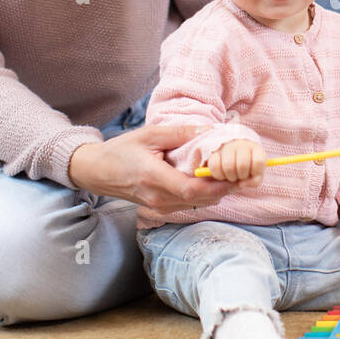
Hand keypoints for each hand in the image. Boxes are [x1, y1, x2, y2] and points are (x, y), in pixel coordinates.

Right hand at [68, 125, 232, 216]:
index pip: (191, 189)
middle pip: (199, 199)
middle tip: (242, 172)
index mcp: (154, 178)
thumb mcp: (149, 134)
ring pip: (196, 203)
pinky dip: (204, 194)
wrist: (97, 172)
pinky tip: (211, 180)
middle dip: (223, 188)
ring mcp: (159, 206)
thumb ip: (180, 133)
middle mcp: (158, 197)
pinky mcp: (160, 208)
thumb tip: (209, 130)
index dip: (216, 185)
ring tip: (231, 174)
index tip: (235, 174)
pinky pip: (189, 203)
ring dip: (216, 192)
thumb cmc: (121, 150)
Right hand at [203, 140, 265, 188]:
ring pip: (228, 166)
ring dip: (229, 177)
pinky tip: (221, 174)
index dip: (255, 172)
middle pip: (242, 165)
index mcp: (256, 150)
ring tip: (231, 176)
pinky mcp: (214, 152)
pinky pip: (215, 166)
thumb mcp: (254, 178)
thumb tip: (241, 183)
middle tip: (240, 176)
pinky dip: (218, 175)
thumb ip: (254, 182)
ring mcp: (228, 147)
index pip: (258, 161)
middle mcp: (242, 145)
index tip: (252, 174)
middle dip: (241, 176)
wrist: (229, 170)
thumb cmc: (245, 173)